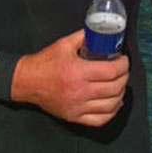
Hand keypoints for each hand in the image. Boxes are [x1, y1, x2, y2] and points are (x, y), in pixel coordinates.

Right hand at [10, 29, 128, 125]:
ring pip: (111, 105)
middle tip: (123, 70)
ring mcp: (77, 107)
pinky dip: (112, 112)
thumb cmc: (45, 62)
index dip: (123, 65)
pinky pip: (100, 120)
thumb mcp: (64, 44)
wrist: (27, 81)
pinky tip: (114, 103)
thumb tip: (99, 32)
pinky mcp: (74, 117)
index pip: (111, 71)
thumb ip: (84, 37)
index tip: (123, 60)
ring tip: (120, 84)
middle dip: (124, 77)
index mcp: (78, 72)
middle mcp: (79, 91)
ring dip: (120, 94)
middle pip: (114, 88)